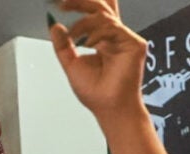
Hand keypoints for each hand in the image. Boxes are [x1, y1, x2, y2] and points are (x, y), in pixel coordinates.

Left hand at [48, 0, 146, 119]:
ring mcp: (125, 39)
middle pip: (101, 7)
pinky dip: (97, 33)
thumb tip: (54, 26)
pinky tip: (89, 45)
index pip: (95, 13)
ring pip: (103, 15)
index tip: (60, 3)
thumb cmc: (96, 93)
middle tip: (63, 3)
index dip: (80, 4)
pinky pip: (113, 27)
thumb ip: (62, 45)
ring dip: (83, 23)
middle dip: (80, 2)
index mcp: (102, 40)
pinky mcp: (135, 44)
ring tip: (73, 36)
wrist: (109, 108)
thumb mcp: (71, 64)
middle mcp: (114, 37)